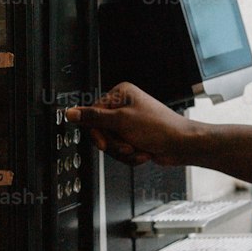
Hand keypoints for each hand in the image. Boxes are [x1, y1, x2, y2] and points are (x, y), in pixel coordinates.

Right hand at [64, 82, 193, 165]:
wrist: (181, 145)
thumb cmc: (159, 128)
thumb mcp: (121, 122)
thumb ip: (93, 118)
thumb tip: (70, 113)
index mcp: (120, 94)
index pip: (93, 114)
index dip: (97, 132)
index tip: (104, 143)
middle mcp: (124, 106)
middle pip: (101, 131)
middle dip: (115, 144)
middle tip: (128, 146)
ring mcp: (130, 123)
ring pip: (111, 144)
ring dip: (124, 152)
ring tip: (138, 149)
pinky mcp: (135, 137)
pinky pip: (121, 151)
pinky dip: (132, 156)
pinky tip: (144, 153)